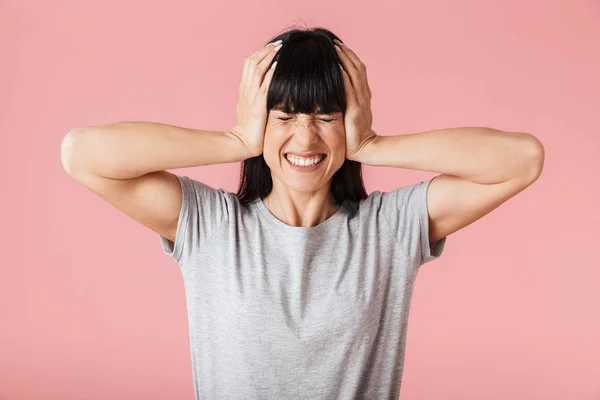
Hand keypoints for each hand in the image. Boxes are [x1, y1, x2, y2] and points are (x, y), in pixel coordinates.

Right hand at [229, 40, 281, 157]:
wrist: (242, 144)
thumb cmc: (249, 130)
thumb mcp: (252, 109)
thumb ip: (257, 98)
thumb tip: (268, 90)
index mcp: (244, 90)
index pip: (249, 65)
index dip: (260, 54)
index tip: (273, 46)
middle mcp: (246, 90)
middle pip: (251, 62)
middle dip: (265, 51)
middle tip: (278, 43)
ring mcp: (250, 97)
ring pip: (256, 70)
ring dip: (268, 57)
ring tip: (278, 48)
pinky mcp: (257, 107)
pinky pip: (264, 86)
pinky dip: (270, 74)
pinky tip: (277, 65)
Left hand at [334, 39, 377, 161]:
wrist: (365, 148)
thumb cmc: (353, 134)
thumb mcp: (349, 113)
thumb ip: (344, 101)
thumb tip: (332, 89)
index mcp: (363, 95)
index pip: (358, 70)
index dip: (349, 57)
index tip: (338, 46)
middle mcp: (364, 95)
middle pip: (357, 68)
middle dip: (346, 54)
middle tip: (335, 42)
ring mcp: (361, 102)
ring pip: (355, 76)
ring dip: (345, 61)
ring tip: (335, 49)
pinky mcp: (355, 111)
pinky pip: (350, 91)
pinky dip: (344, 79)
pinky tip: (338, 69)